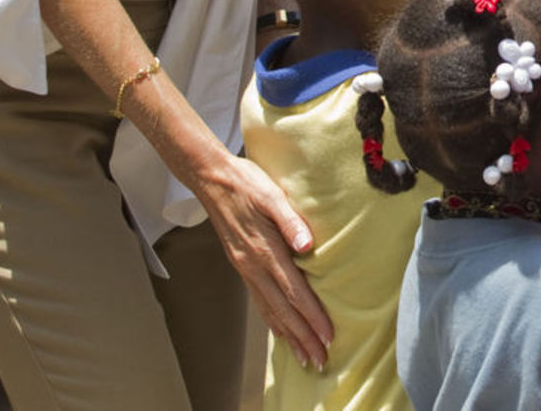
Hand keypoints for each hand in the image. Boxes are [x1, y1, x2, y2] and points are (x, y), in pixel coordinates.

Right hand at [197, 153, 332, 368]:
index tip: (327, 336)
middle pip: (282, 310)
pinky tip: (280, 329)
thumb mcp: (271, 194)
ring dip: (289, 334)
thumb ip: (290, 219)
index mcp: (264, 250)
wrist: (213, 179)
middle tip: (321, 360)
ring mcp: (245, 267)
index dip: (311, 316)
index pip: (294, 291)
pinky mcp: (241, 264)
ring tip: (304, 355)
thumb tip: (308, 244)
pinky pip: (258, 300)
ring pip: (269, 310)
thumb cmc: (246, 182)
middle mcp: (253, 265)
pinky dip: (271, 320)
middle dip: (303, 337)